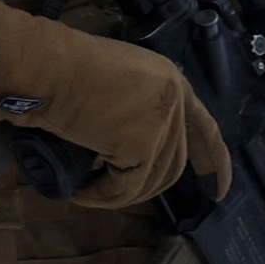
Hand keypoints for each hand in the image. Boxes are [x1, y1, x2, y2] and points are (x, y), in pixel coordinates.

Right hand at [0, 6, 223, 213]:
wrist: (46, 66)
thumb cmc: (64, 67)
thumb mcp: (116, 80)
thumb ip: (136, 105)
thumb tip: (126, 146)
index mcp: (172, 81)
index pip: (204, 128)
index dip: (213, 161)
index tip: (217, 190)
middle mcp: (175, 101)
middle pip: (174, 160)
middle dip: (149, 185)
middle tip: (113, 193)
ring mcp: (162, 124)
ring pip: (151, 179)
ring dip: (118, 193)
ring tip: (89, 190)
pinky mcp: (140, 147)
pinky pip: (126, 187)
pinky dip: (102, 197)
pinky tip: (81, 194)